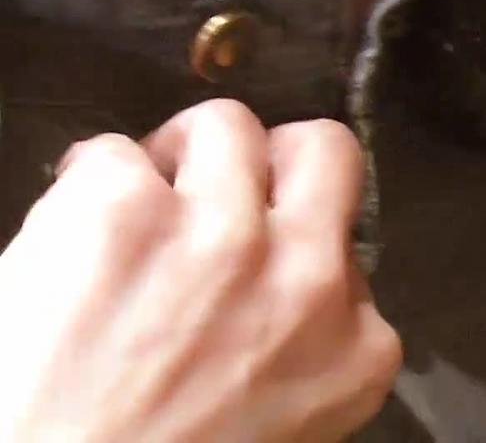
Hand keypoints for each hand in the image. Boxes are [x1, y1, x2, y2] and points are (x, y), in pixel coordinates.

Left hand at [0, 99, 400, 441]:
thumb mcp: (292, 419)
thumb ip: (314, 337)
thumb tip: (295, 271)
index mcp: (356, 345)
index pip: (356, 243)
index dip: (303, 239)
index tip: (268, 254)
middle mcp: (304, 275)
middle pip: (325, 148)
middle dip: (282, 154)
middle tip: (233, 181)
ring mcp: (220, 234)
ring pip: (224, 124)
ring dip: (185, 154)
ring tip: (145, 203)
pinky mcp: (124, 211)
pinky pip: (114, 153)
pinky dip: (93, 186)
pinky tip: (76, 241)